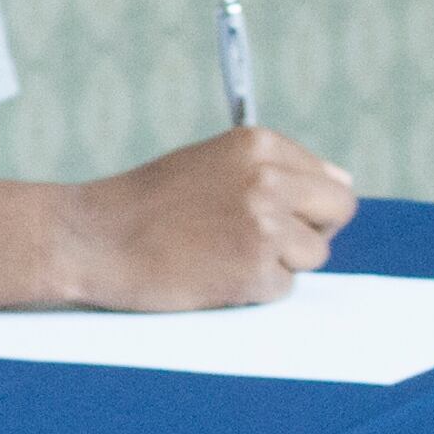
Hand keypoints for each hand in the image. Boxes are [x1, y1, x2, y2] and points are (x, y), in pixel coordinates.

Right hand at [63, 128, 357, 310]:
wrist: (89, 238)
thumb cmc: (145, 204)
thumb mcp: (210, 165)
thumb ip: (273, 170)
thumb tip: (344, 184)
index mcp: (258, 144)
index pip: (329, 180)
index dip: (301, 204)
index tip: (258, 212)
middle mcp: (268, 178)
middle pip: (336, 213)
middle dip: (307, 230)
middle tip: (253, 238)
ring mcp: (264, 224)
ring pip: (313, 255)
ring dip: (276, 262)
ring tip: (219, 253)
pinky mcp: (255, 269)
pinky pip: (283, 288)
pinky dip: (251, 289)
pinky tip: (209, 273)